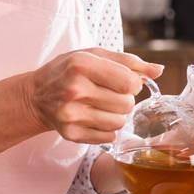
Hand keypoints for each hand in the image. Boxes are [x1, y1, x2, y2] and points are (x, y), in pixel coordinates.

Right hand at [24, 48, 162, 143]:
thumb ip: (129, 62)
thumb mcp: (95, 56)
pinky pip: (109, 137)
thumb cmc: (69, 71)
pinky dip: (107, 129)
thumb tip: (158, 70)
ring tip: (102, 106)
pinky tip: (94, 117)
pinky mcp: (70, 133)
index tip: (123, 81)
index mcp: (81, 65)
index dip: (133, 83)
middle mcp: (74, 89)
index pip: (130, 82)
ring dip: (117, 115)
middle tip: (110, 94)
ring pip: (120, 122)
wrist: (35, 95)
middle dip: (125, 99)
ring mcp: (70, 114)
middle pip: (127, 104)